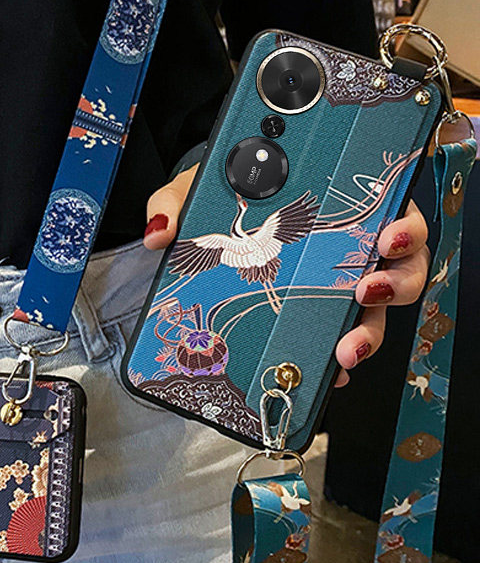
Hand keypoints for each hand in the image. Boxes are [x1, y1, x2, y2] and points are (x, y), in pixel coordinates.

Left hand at [143, 165, 429, 387]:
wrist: (208, 229)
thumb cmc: (218, 200)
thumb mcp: (197, 191)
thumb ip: (174, 202)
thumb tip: (160, 234)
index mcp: (332, 202)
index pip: (389, 209)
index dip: (403, 226)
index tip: (388, 236)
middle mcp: (345, 244)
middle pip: (400, 264)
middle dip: (397, 281)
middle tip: (368, 289)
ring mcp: (334, 283)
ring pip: (378, 310)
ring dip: (371, 329)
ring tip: (347, 345)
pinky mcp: (316, 315)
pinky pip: (341, 338)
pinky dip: (339, 358)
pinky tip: (327, 371)